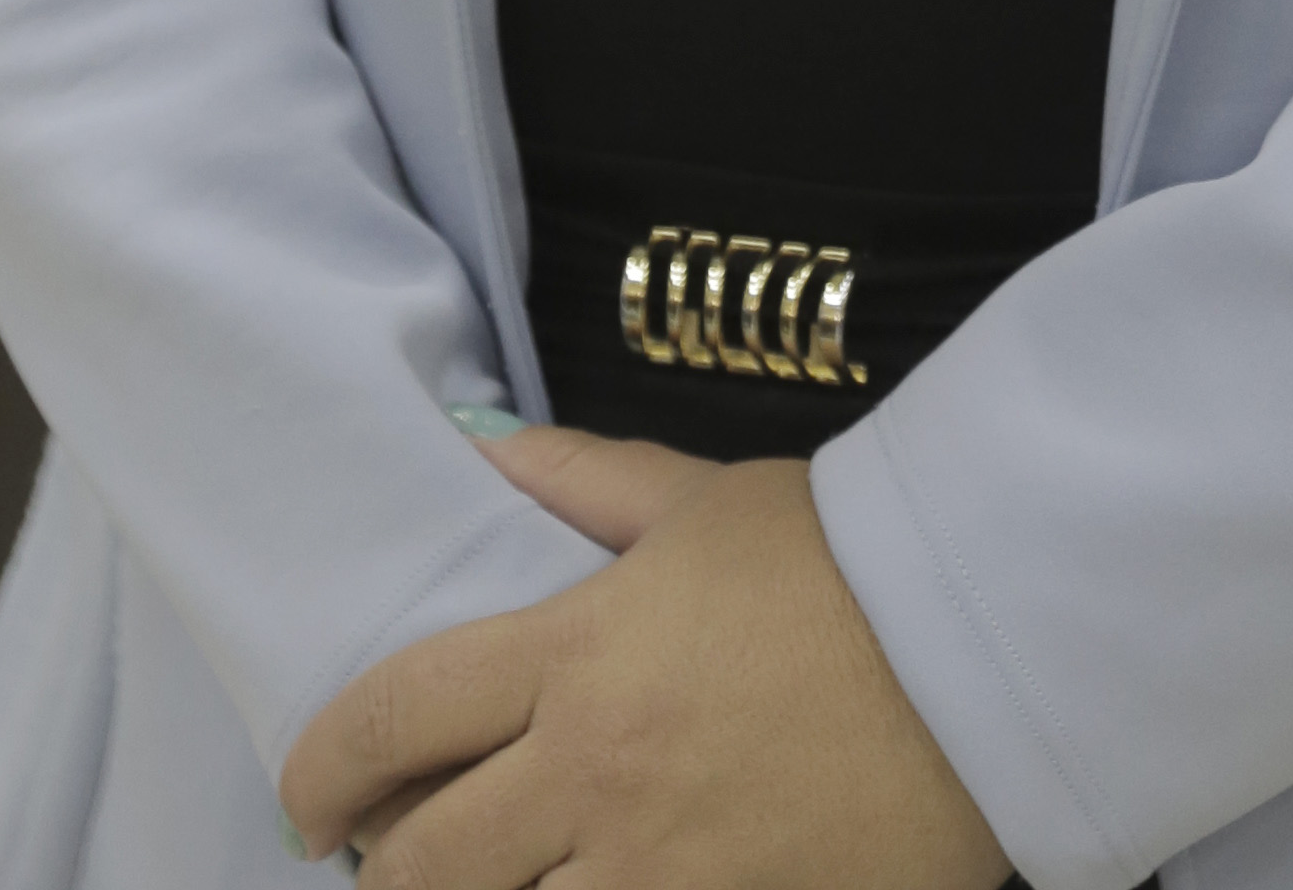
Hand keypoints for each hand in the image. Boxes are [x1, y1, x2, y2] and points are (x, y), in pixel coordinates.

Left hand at [278, 430, 1012, 889]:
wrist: (984, 645)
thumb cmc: (843, 562)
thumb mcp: (701, 499)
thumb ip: (581, 481)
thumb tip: (482, 446)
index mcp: (577, 655)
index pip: (395, 716)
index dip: (324, 766)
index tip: (308, 794)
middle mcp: (595, 776)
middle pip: (426, 866)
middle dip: (381, 878)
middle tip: (377, 867)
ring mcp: (660, 872)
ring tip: (484, 889)